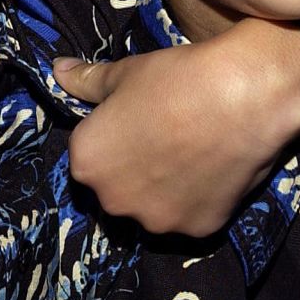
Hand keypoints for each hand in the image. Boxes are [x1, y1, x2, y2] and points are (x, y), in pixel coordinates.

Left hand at [52, 19, 299, 235]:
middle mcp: (113, 200)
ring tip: (195, 154)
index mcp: (87, 162)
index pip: (91, 155)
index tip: (139, 123)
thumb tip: (59, 71)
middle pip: (119, 188)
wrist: (241, 96)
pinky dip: (201, 199)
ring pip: (155, 207)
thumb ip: (86, 82)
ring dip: (166, 190)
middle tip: (168, 138)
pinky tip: (217, 171)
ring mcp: (157, 221)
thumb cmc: (174, 79)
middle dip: (136, 171)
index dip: (115, 139)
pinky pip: (193, 215)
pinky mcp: (199, 229)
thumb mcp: (123, 73)